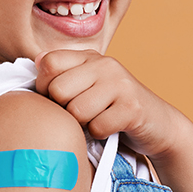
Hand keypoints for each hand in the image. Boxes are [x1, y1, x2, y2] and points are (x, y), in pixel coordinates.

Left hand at [34, 49, 187, 161]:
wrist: (159, 126)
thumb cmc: (111, 110)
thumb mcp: (87, 87)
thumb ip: (61, 76)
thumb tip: (33, 68)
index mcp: (88, 57)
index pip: (48, 63)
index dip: (46, 88)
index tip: (60, 99)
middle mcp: (104, 64)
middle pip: (58, 90)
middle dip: (65, 110)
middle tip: (82, 114)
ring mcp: (120, 83)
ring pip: (76, 111)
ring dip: (84, 125)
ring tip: (98, 120)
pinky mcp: (132, 107)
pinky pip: (97, 126)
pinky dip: (100, 134)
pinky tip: (112, 129)